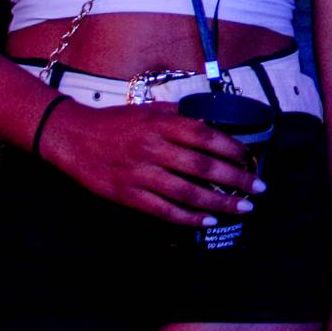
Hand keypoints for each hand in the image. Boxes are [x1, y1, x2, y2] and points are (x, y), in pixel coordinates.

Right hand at [40, 100, 259, 225]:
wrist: (73, 138)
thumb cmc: (114, 122)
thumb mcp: (148, 110)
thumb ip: (178, 117)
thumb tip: (210, 125)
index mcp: (161, 125)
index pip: (206, 136)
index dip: (233, 148)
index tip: (252, 159)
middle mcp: (153, 149)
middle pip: (203, 166)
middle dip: (236, 179)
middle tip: (259, 189)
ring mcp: (140, 174)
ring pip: (187, 192)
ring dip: (219, 203)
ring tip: (242, 208)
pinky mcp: (128, 196)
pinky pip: (164, 210)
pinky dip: (189, 218)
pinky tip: (208, 221)